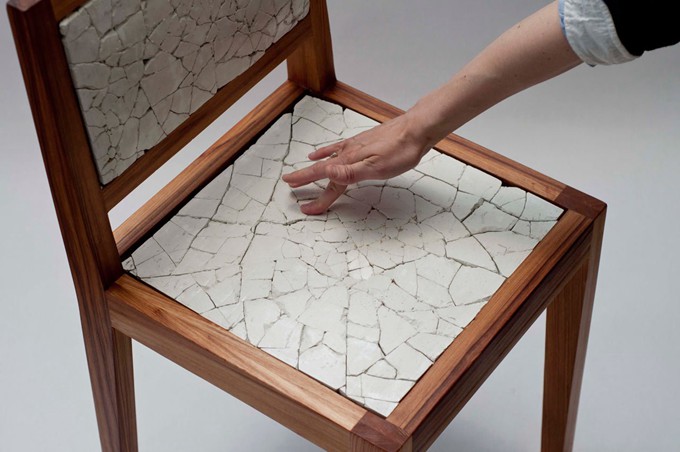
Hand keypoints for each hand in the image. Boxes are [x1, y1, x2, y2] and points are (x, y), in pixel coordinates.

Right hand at [281, 113, 430, 213]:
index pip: (326, 180)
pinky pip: (336, 148)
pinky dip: (325, 152)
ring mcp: (354, 146)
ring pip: (328, 161)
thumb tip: (327, 175)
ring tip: (300, 173)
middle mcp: (348, 153)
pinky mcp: (362, 142)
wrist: (416, 129)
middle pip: (322, 171)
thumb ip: (351, 173)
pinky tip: (319, 152)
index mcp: (350, 162)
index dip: (315, 196)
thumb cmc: (401, 150)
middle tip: (290, 186)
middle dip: (305, 180)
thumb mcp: (377, 167)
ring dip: (313, 168)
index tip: (304, 207)